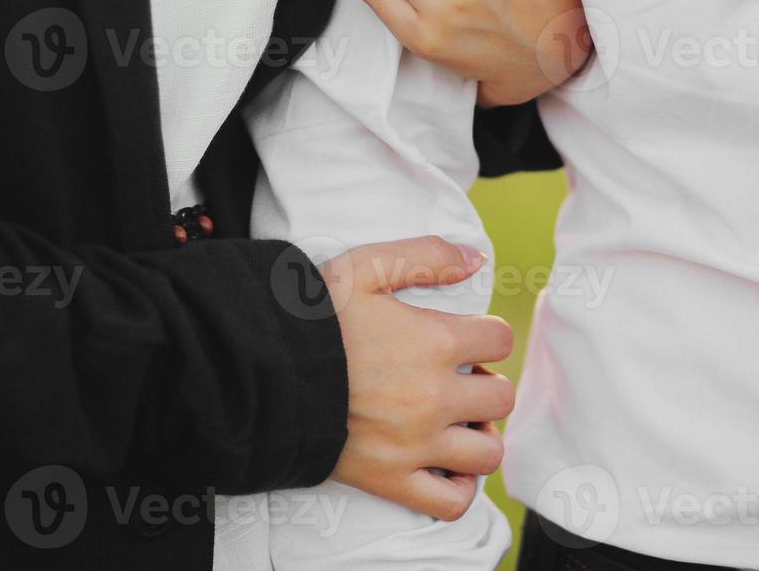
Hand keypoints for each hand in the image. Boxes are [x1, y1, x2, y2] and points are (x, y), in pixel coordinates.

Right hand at [321, 237, 514, 520]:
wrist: (258, 370)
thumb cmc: (309, 318)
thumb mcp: (364, 268)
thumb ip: (424, 256)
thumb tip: (475, 260)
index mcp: (434, 342)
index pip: (499, 340)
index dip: (484, 336)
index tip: (463, 339)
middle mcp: (434, 397)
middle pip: (500, 397)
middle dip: (485, 384)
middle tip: (456, 378)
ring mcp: (415, 445)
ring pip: (487, 453)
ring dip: (479, 436)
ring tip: (455, 422)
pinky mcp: (391, 480)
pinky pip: (452, 502)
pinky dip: (460, 488)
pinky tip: (445, 465)